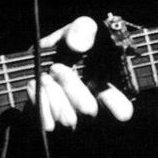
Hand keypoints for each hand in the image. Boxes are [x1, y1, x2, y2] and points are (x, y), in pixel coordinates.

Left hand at [27, 16, 133, 130]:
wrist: (34, 63)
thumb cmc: (66, 49)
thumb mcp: (77, 32)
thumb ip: (83, 30)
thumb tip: (77, 44)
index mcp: (107, 92)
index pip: (123, 111)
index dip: (114, 102)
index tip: (94, 81)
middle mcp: (93, 113)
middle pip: (88, 110)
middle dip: (69, 84)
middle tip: (56, 67)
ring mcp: (72, 124)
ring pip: (67, 120)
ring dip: (51, 92)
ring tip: (44, 75)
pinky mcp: (49, 127)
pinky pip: (47, 125)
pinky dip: (39, 101)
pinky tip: (34, 85)